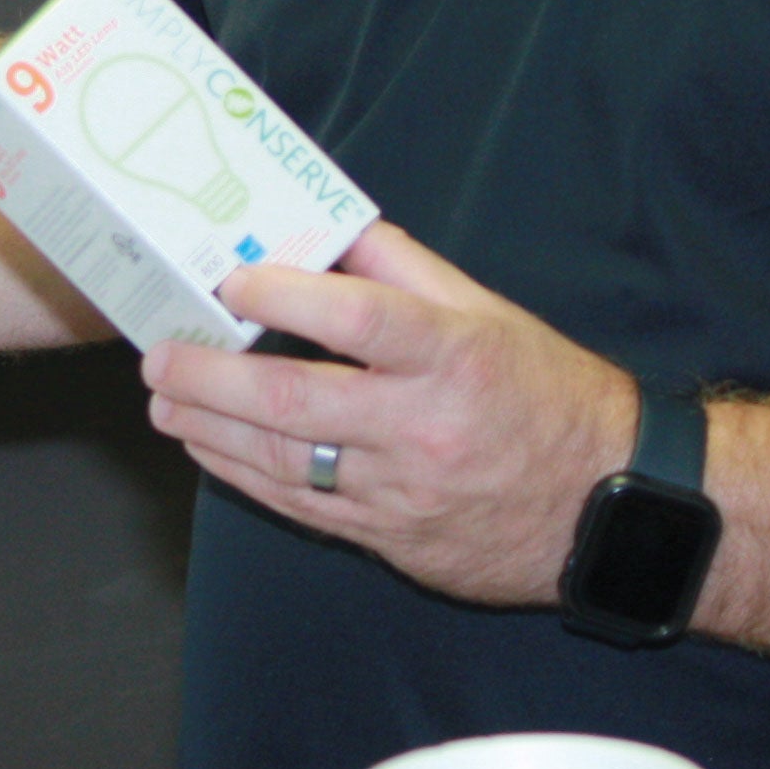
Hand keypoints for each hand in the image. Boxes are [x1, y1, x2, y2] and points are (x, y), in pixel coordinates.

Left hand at [139, 221, 634, 604]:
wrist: (609, 508)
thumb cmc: (546, 394)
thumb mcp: (490, 314)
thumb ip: (405, 270)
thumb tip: (330, 228)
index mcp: (454, 356)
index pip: (356, 320)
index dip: (284, 297)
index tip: (231, 282)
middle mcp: (424, 427)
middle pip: (293, 403)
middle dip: (209, 379)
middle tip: (160, 357)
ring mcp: (403, 492)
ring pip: (284, 462)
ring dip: (211, 430)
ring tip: (166, 402)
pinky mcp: (392, 540)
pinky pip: (302, 508)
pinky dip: (247, 476)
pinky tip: (212, 450)